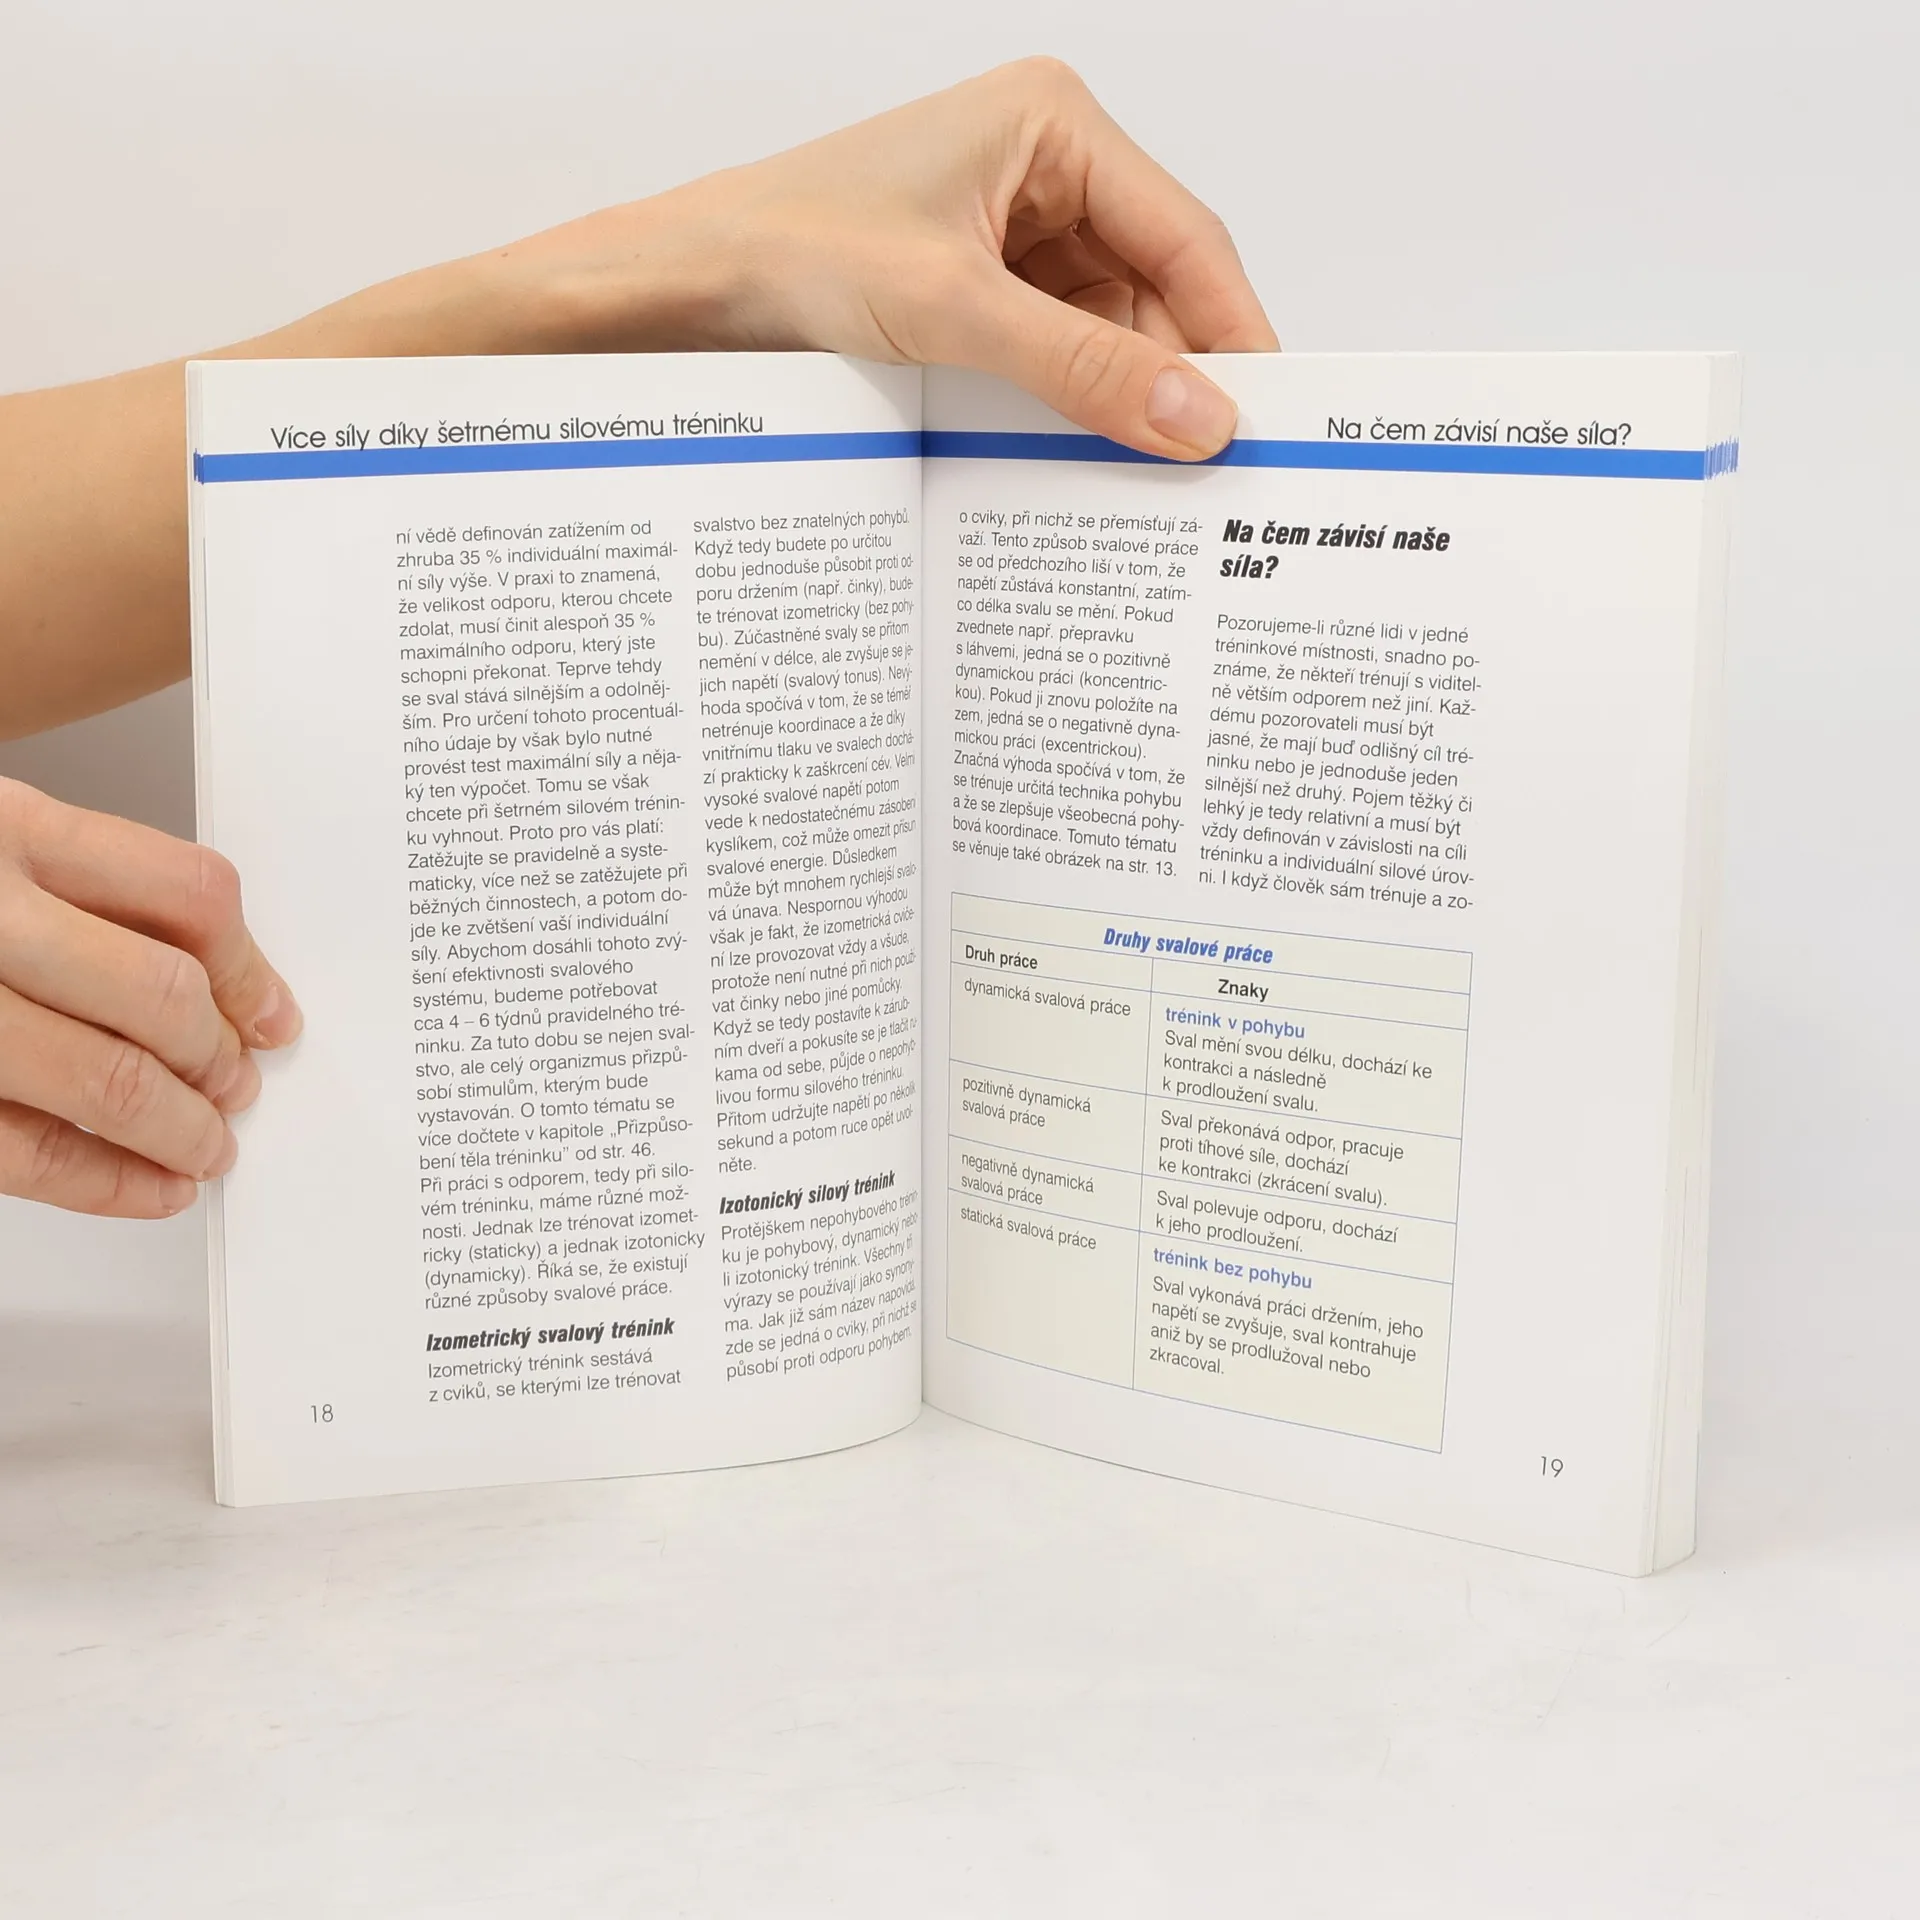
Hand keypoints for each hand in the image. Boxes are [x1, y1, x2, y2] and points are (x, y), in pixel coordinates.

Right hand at [0, 779, 301, 1216]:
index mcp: (8, 829)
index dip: (249, 970)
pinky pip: (25, 1151)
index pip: (188, 896)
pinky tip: (149, 1188)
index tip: (271, 1014)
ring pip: (108, 1079)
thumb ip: (89, 889)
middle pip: (162, 996)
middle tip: (234, 1087)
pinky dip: (106, 1182)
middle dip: (216, 1058)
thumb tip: (226, 986)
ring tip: (203, 1145)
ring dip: (179, 1129)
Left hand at [508, 58, 1278, 457]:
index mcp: (1051, 124)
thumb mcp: (954, 312)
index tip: (1265, 414)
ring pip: (1105, 330)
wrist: (681, 291)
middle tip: (1206, 472)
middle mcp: (1041, 168)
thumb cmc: (789, 251)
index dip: (1232, 330)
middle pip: (1152, 289)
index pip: (1184, 237)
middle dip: (1171, 378)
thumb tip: (1198, 418)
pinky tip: (1075, 459)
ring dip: (1116, 400)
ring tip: (1139, 480)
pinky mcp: (976, 289)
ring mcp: (1008, 231)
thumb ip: (1083, 368)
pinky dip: (1067, 406)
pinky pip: (1054, 352)